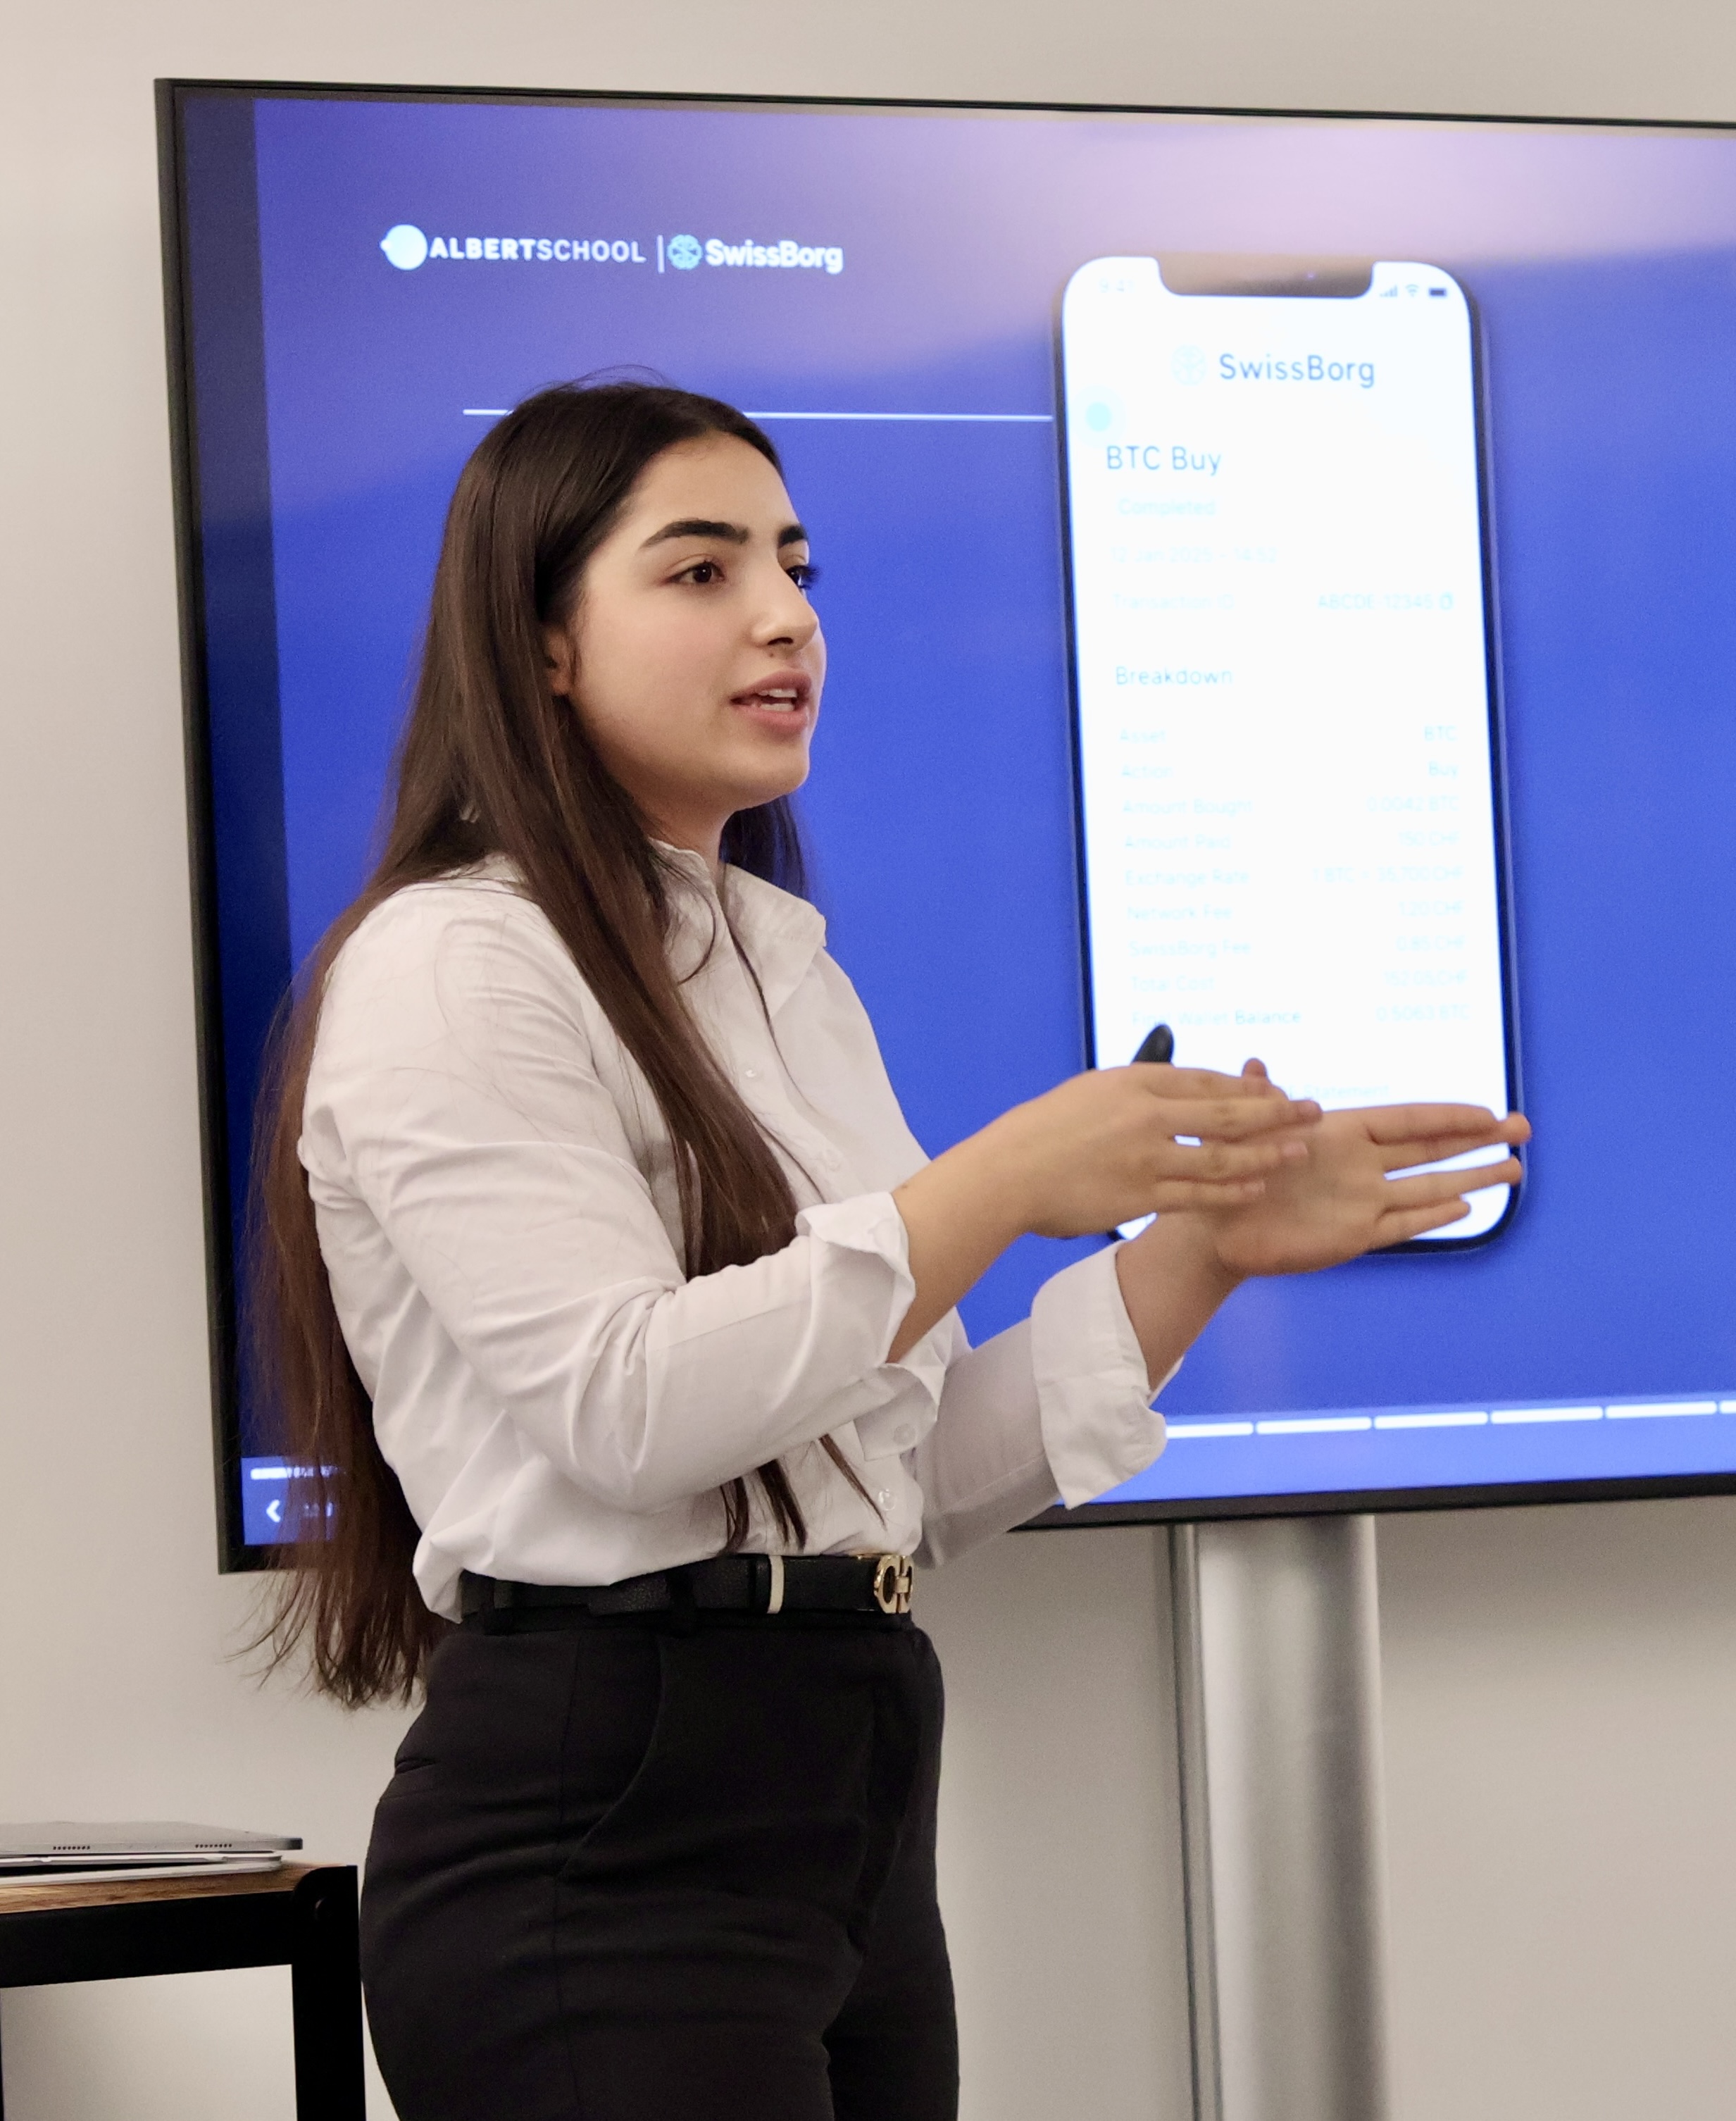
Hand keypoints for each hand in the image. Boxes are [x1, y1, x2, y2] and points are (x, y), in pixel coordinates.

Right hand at [974, 1061, 1322, 1239]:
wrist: (1009, 1172)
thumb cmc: (1046, 1129)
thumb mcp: (1092, 1090)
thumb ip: (1138, 1083)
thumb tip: (1172, 1069)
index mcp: (1135, 1082)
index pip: (1206, 1081)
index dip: (1247, 1088)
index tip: (1277, 1091)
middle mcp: (1147, 1116)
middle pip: (1227, 1113)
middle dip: (1276, 1113)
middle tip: (1312, 1111)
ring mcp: (1146, 1158)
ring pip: (1222, 1157)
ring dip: (1267, 1154)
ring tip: (1299, 1153)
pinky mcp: (1141, 1196)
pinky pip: (1199, 1194)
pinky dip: (1232, 1190)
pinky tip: (1257, 1187)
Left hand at [1188, 1087, 1529, 1278]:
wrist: (1215, 1227)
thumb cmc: (1232, 1171)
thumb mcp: (1247, 1131)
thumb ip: (1262, 1102)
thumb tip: (1254, 1065)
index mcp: (1343, 1134)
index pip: (1408, 1121)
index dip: (1449, 1117)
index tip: (1490, 1113)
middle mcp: (1362, 1166)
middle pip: (1431, 1150)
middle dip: (1477, 1141)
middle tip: (1524, 1130)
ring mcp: (1362, 1202)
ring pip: (1429, 1189)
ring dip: (1470, 1179)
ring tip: (1514, 1170)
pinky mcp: (1354, 1236)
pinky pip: (1402, 1225)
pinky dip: (1433, 1218)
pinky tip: (1465, 1207)